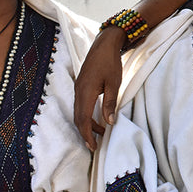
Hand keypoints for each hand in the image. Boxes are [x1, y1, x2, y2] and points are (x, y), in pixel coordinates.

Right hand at [73, 26, 125, 149]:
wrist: (104, 44)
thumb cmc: (110, 62)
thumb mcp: (114, 83)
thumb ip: (110, 103)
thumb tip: (110, 122)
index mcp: (85, 92)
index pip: (83, 119)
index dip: (87, 134)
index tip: (93, 146)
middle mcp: (78, 91)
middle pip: (78, 118)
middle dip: (86, 133)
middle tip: (95, 146)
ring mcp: (78, 88)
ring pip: (78, 112)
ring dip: (87, 124)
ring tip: (101, 133)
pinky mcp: (81, 86)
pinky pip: (80, 105)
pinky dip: (87, 115)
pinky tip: (97, 118)